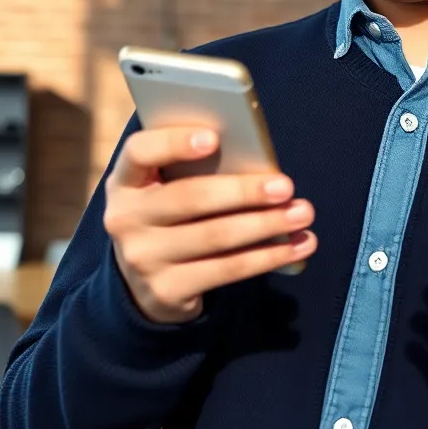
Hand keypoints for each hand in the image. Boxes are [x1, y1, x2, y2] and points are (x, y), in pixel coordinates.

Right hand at [104, 126, 316, 323]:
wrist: (144, 283)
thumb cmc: (171, 216)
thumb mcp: (166, 189)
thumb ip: (193, 171)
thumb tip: (257, 164)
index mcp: (125, 181)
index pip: (139, 152)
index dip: (173, 143)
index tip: (214, 138)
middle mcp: (125, 219)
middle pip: (189, 198)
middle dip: (243, 191)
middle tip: (285, 186)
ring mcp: (143, 258)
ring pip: (215, 236)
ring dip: (266, 224)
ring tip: (302, 214)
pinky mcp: (166, 290)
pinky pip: (226, 270)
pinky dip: (267, 257)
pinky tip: (297, 246)